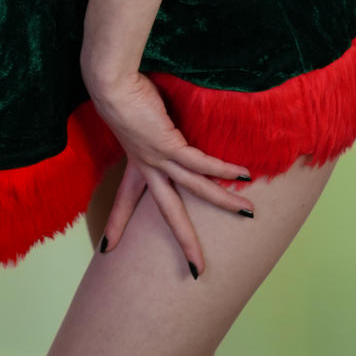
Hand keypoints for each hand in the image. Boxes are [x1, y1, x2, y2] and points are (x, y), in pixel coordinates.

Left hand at [87, 69, 253, 274]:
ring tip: (247, 212)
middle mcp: (146, 165)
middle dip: (184, 241)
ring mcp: (158, 158)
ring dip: (223, 201)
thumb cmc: (121, 89)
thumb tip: (161, 118)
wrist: (111, 83)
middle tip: (197, 271)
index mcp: (134, 161)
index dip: (117, 222)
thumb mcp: (133, 114)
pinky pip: (201, 163)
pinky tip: (243, 174)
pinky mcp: (169, 144)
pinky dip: (223, 169)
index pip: (125, 199)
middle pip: (168, 212)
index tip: (107, 247)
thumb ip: (148, 124)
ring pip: (195, 189)